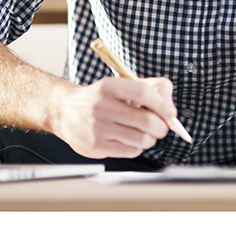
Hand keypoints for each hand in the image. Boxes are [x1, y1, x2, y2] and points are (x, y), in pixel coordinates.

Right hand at [51, 76, 176, 158]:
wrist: (64, 111)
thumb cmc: (100, 98)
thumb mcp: (120, 84)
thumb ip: (149, 89)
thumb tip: (171, 110)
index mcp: (108, 86)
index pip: (142, 93)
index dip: (162, 104)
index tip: (171, 113)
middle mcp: (101, 106)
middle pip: (146, 121)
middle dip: (161, 127)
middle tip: (161, 127)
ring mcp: (97, 128)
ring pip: (141, 139)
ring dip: (150, 139)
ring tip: (145, 134)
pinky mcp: (96, 146)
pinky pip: (131, 151)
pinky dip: (137, 147)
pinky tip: (130, 140)